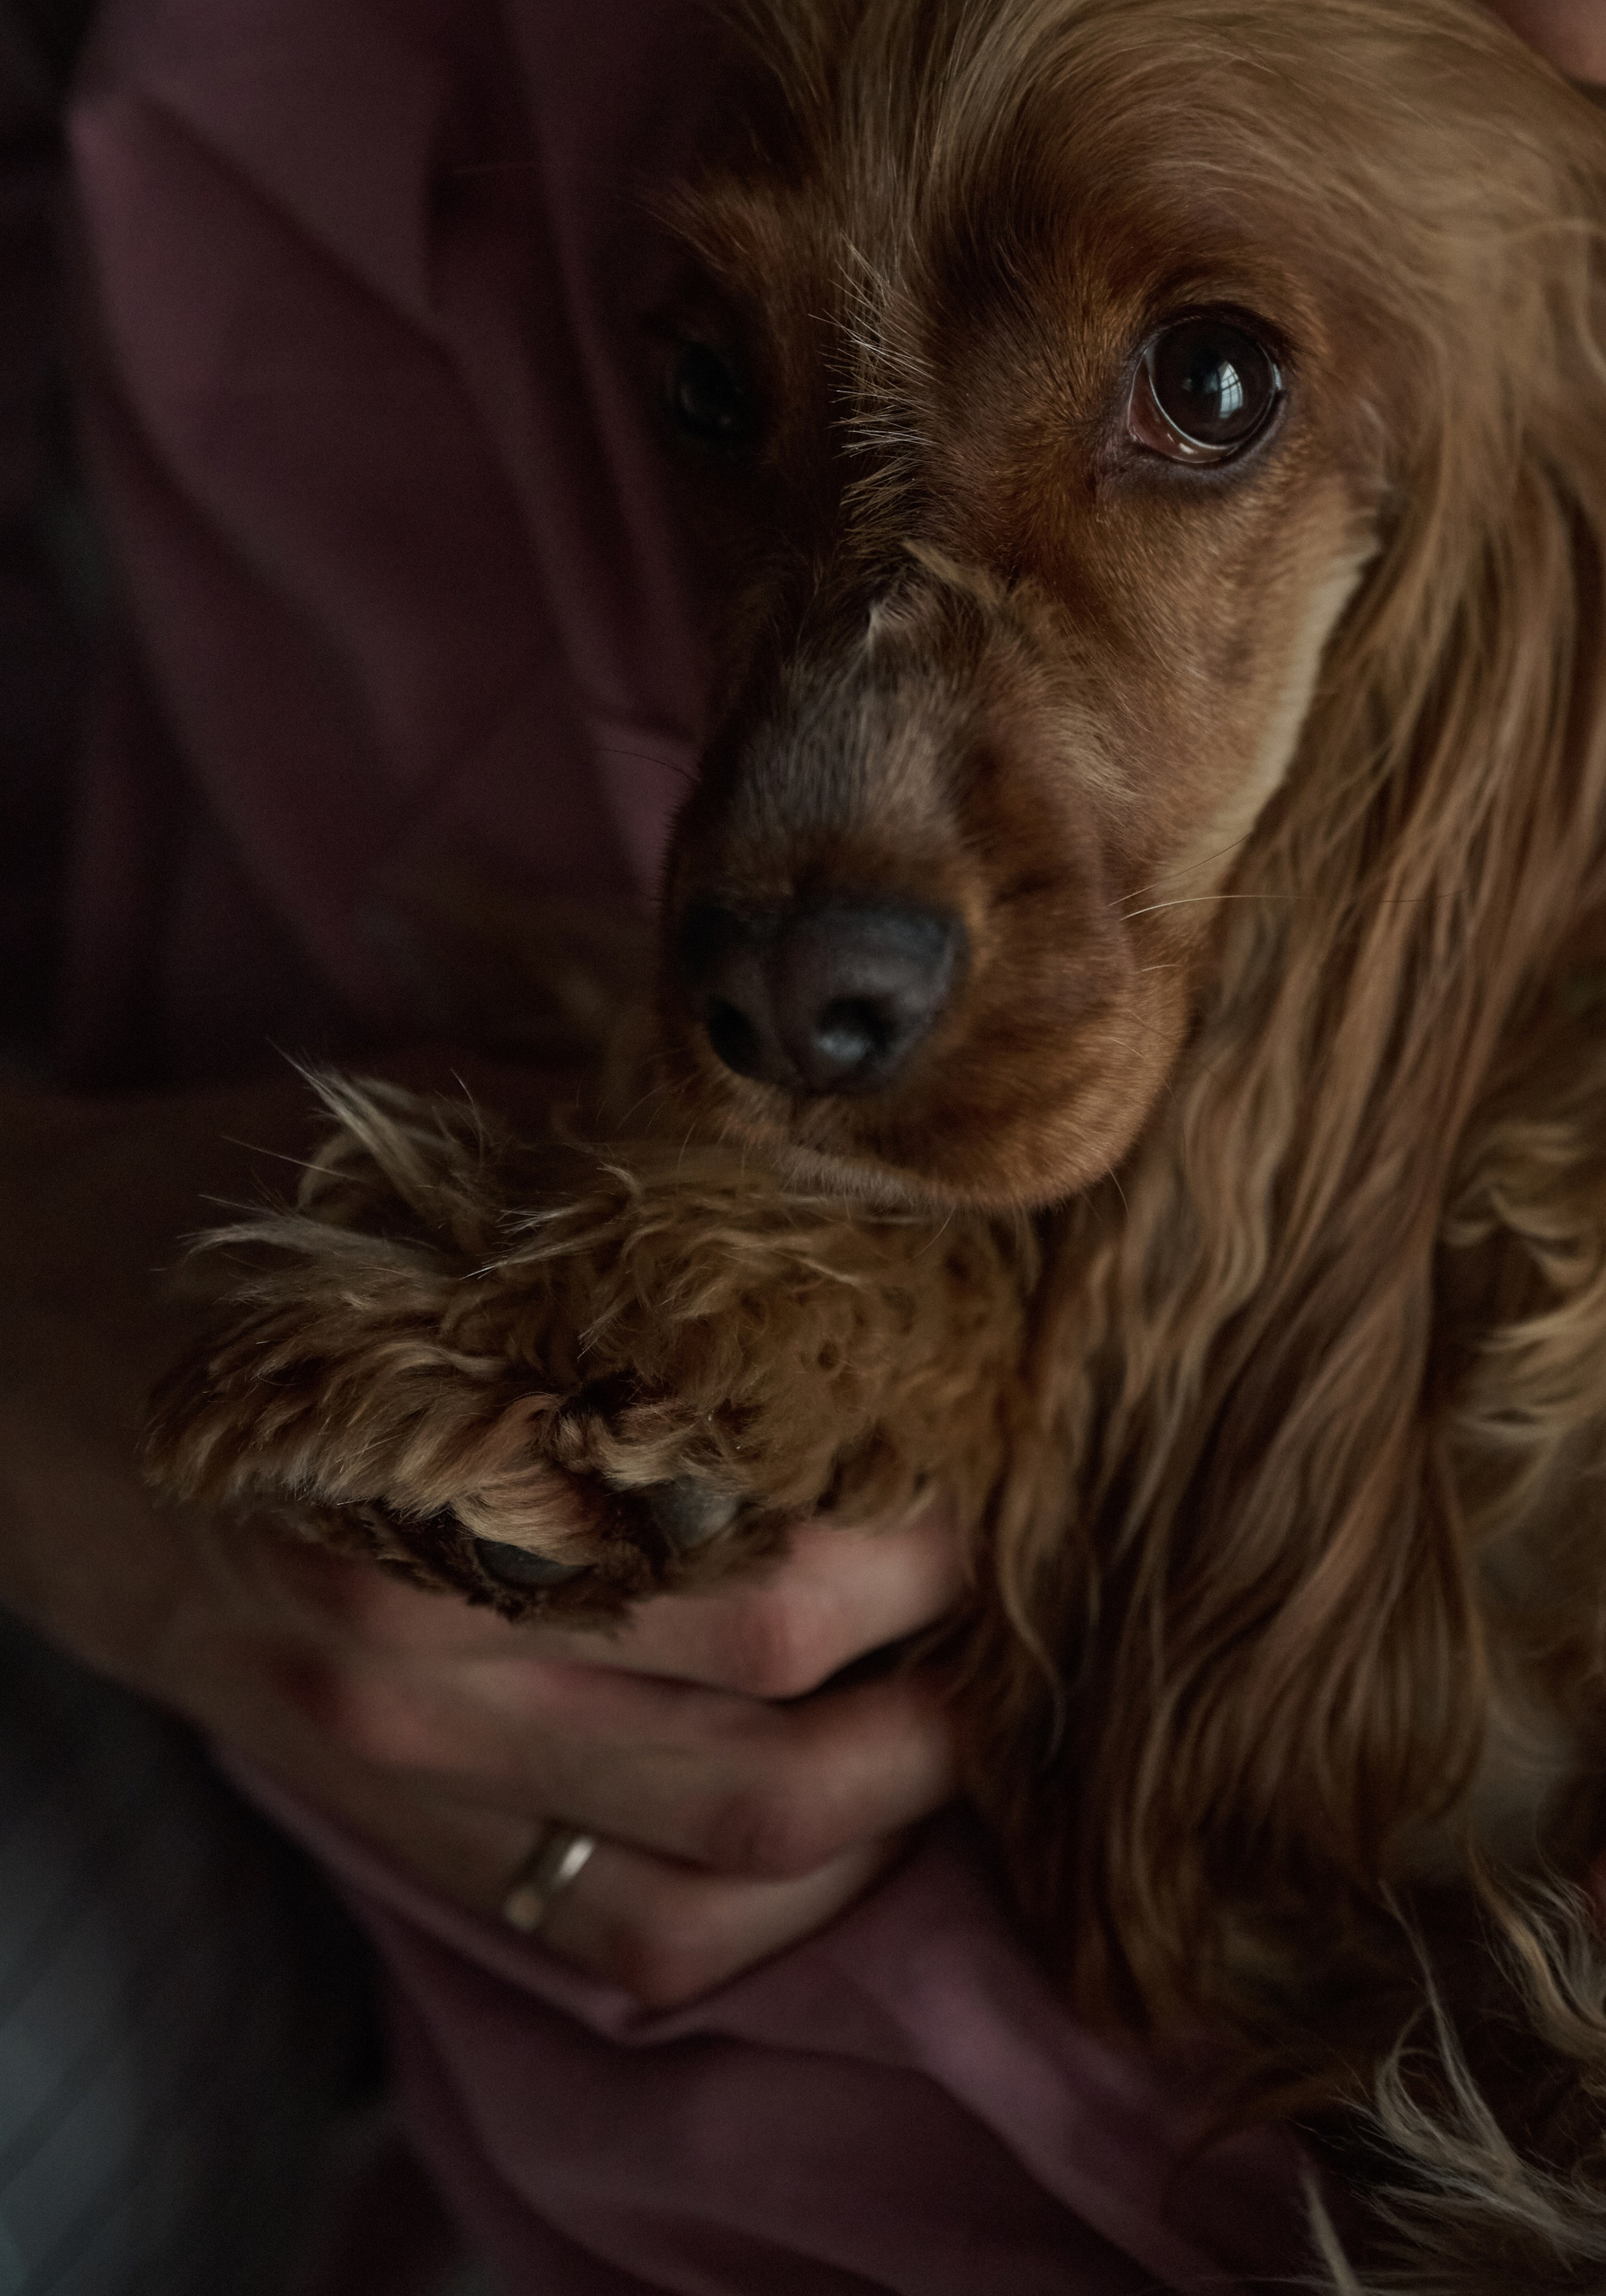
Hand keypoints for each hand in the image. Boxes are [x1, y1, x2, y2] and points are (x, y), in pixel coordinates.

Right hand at [0, 1073, 962, 2006]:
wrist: (1, 1348)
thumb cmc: (208, 1228)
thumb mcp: (396, 1161)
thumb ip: (605, 1178)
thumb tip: (834, 1173)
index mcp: (433, 1486)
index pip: (758, 1567)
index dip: (924, 1531)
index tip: (1002, 1460)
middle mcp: (420, 1664)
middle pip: (766, 1735)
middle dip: (941, 1677)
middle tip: (1010, 1582)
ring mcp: (399, 1772)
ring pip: (710, 1881)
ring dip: (877, 1823)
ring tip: (955, 1716)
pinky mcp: (386, 1827)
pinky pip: (616, 1943)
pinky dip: (758, 1914)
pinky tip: (829, 1820)